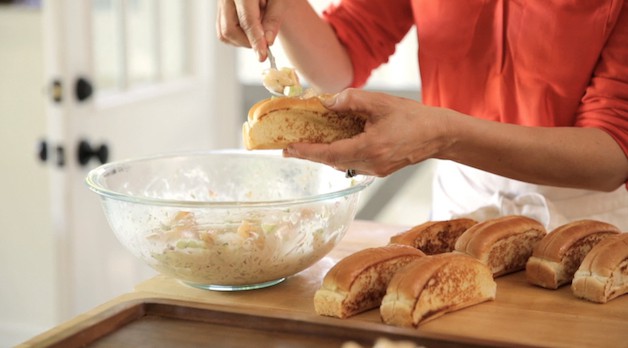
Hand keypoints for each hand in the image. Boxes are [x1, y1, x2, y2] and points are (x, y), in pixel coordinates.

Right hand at [216, 0, 284, 60]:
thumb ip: (273, 18)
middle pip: (230, 29)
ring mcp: (220, 2)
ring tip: (259, 26)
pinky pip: (223, 31)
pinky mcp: (219, 9)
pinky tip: (250, 27)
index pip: (247, 20)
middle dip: (248, 42)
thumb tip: (267, 42)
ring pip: (225, 33)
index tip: (262, 56)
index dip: (256, 40)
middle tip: (265, 40)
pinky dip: (238, 36)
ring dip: (243, 40)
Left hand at [283, 89, 454, 176]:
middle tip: (289, 148)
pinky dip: (338, 155)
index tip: (288, 148)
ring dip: (323, 155)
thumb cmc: (412, 116)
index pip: (330, 153)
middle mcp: (371, 164)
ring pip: (341, 164)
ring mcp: (376, 170)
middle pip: (332, 161)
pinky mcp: (380, 170)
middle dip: (310, 154)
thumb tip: (327, 103)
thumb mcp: (380, 102)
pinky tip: (332, 145)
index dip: (307, 151)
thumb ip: (351, 100)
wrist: (439, 134)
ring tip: (305, 145)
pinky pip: (352, 163)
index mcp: (370, 148)